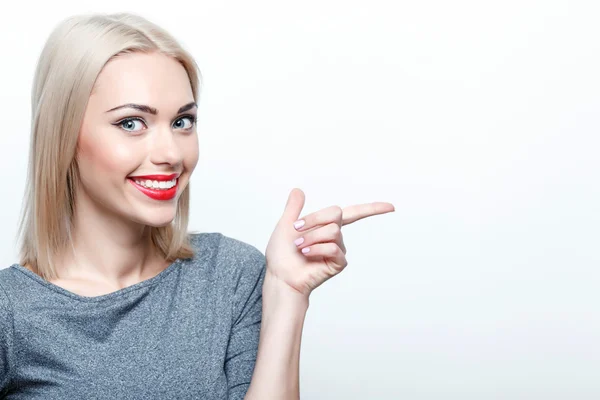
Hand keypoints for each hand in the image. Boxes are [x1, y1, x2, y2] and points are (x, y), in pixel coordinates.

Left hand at [265, 188, 394, 297]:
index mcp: (326, 225)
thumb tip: (298, 190)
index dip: (373, 209)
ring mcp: (338, 250)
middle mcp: (336, 236)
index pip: (354, 213)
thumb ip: (294, 208)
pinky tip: (306, 254)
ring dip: (312, 237)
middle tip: (297, 230)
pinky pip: (333, 248)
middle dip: (315, 219)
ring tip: (300, 247)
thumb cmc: (281, 255)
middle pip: (337, 213)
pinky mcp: (338, 263)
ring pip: (333, 230)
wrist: (279, 275)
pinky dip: (317, 249)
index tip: (391, 207)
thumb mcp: (286, 225)